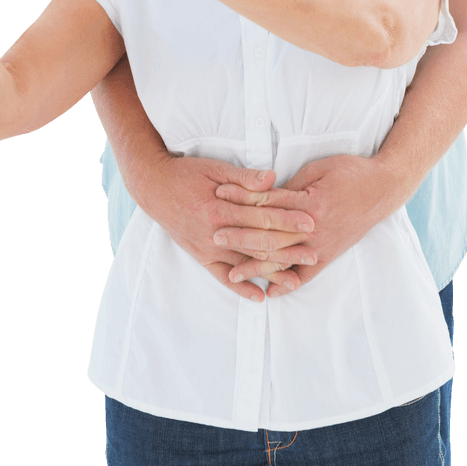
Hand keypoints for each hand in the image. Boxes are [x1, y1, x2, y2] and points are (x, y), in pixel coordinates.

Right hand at [134, 153, 315, 302]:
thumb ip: (244, 178)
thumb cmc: (186, 173)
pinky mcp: (200, 256)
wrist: (153, 187)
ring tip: (296, 279)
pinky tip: (260, 297)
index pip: (262, 216)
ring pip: (244, 264)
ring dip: (271, 272)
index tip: (310, 222)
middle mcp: (214, 233)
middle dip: (288, 249)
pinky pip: (222, 277)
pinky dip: (241, 287)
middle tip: (313, 253)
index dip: (288, 219)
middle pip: (258, 244)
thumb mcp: (215, 168)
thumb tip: (272, 179)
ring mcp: (207, 248)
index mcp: (220, 208)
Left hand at [217, 153, 404, 297]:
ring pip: (284, 258)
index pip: (267, 203)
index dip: (241, 199)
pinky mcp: (330, 255)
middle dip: (240, 236)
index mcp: (310, 203)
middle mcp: (314, 228)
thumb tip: (263, 195)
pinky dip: (287, 284)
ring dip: (257, 265)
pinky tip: (269, 291)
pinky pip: (306, 275)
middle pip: (270, 235)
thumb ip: (290, 186)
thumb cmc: (349, 172)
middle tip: (215, 235)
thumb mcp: (316, 169)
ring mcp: (322, 245)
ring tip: (232, 271)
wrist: (383, 187)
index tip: (219, 196)